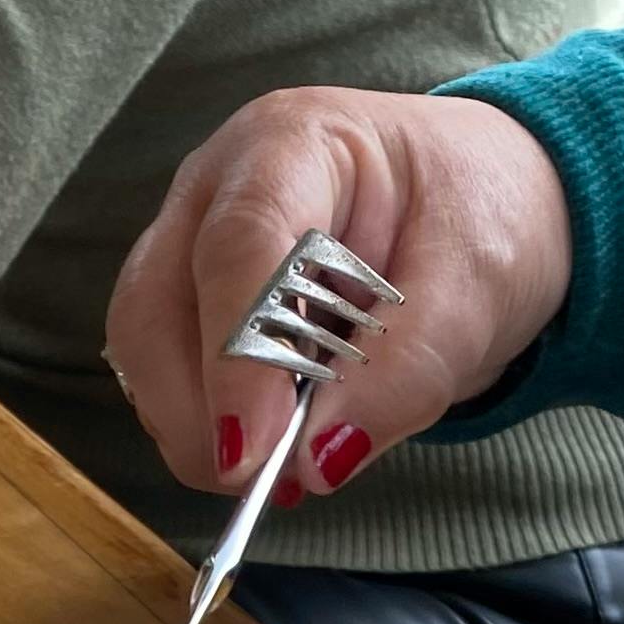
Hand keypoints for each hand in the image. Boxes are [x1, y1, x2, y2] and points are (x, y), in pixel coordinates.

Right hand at [105, 86, 572, 503]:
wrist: (477, 206)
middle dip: (197, 409)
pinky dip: (206, 429)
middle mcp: (217, 184)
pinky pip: (165, 377)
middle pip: (155, 303)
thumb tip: (321, 459)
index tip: (255, 451)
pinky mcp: (189, 300)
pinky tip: (270, 452)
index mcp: (295, 143)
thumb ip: (408, 369)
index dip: (236, 357)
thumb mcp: (480, 285)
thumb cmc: (478, 216)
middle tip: (261, 480)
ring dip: (195, 428)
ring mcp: (188, 240)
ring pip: (143, 349)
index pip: (236, 246)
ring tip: (279, 471)